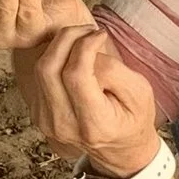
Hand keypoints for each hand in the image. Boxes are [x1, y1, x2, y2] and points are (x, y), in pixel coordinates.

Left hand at [20, 22, 161, 178]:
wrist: (119, 149)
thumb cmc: (133, 118)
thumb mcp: (140, 93)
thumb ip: (114, 71)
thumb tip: (88, 51)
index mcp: (94, 124)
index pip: (76, 75)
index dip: (85, 46)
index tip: (100, 34)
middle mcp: (64, 125)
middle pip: (48, 69)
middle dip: (66, 39)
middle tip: (86, 30)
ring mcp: (47, 121)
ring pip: (40, 70)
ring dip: (59, 46)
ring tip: (82, 39)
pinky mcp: (38, 113)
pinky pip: (39, 76)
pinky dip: (54, 59)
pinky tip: (73, 56)